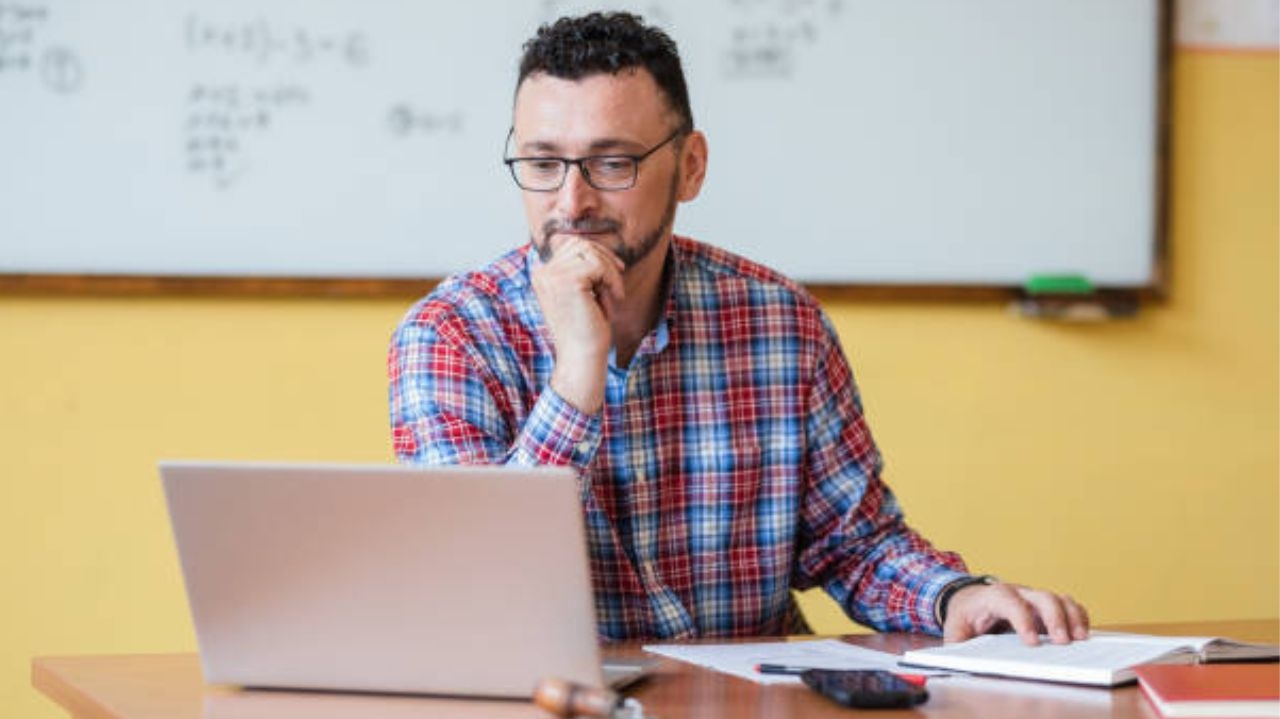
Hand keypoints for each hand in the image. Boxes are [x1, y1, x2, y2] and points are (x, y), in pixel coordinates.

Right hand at [530, 238, 625, 413]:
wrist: (582, 358)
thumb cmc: (587, 329)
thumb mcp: (583, 293)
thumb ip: (582, 268)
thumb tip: (593, 244)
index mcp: (541, 275)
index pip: (570, 243)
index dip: (596, 253)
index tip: (615, 270)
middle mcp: (541, 273)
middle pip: (580, 243)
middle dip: (605, 260)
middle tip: (617, 286)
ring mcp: (552, 276)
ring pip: (591, 251)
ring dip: (610, 272)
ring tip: (614, 295)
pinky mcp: (567, 281)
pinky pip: (599, 265)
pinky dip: (613, 280)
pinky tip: (615, 300)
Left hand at [943, 581, 1089, 645]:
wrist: (969, 600)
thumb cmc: (964, 616)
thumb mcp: (954, 630)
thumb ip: (958, 643)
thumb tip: (964, 660)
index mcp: (992, 596)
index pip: (1009, 601)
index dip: (1022, 619)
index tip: (1032, 642)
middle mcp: (1017, 593)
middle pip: (1041, 596)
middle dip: (1055, 618)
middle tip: (1063, 642)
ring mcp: (1033, 597)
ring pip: (1058, 598)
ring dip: (1072, 617)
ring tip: (1080, 639)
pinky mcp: (1045, 606)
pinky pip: (1067, 605)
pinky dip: (1078, 617)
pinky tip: (1082, 634)